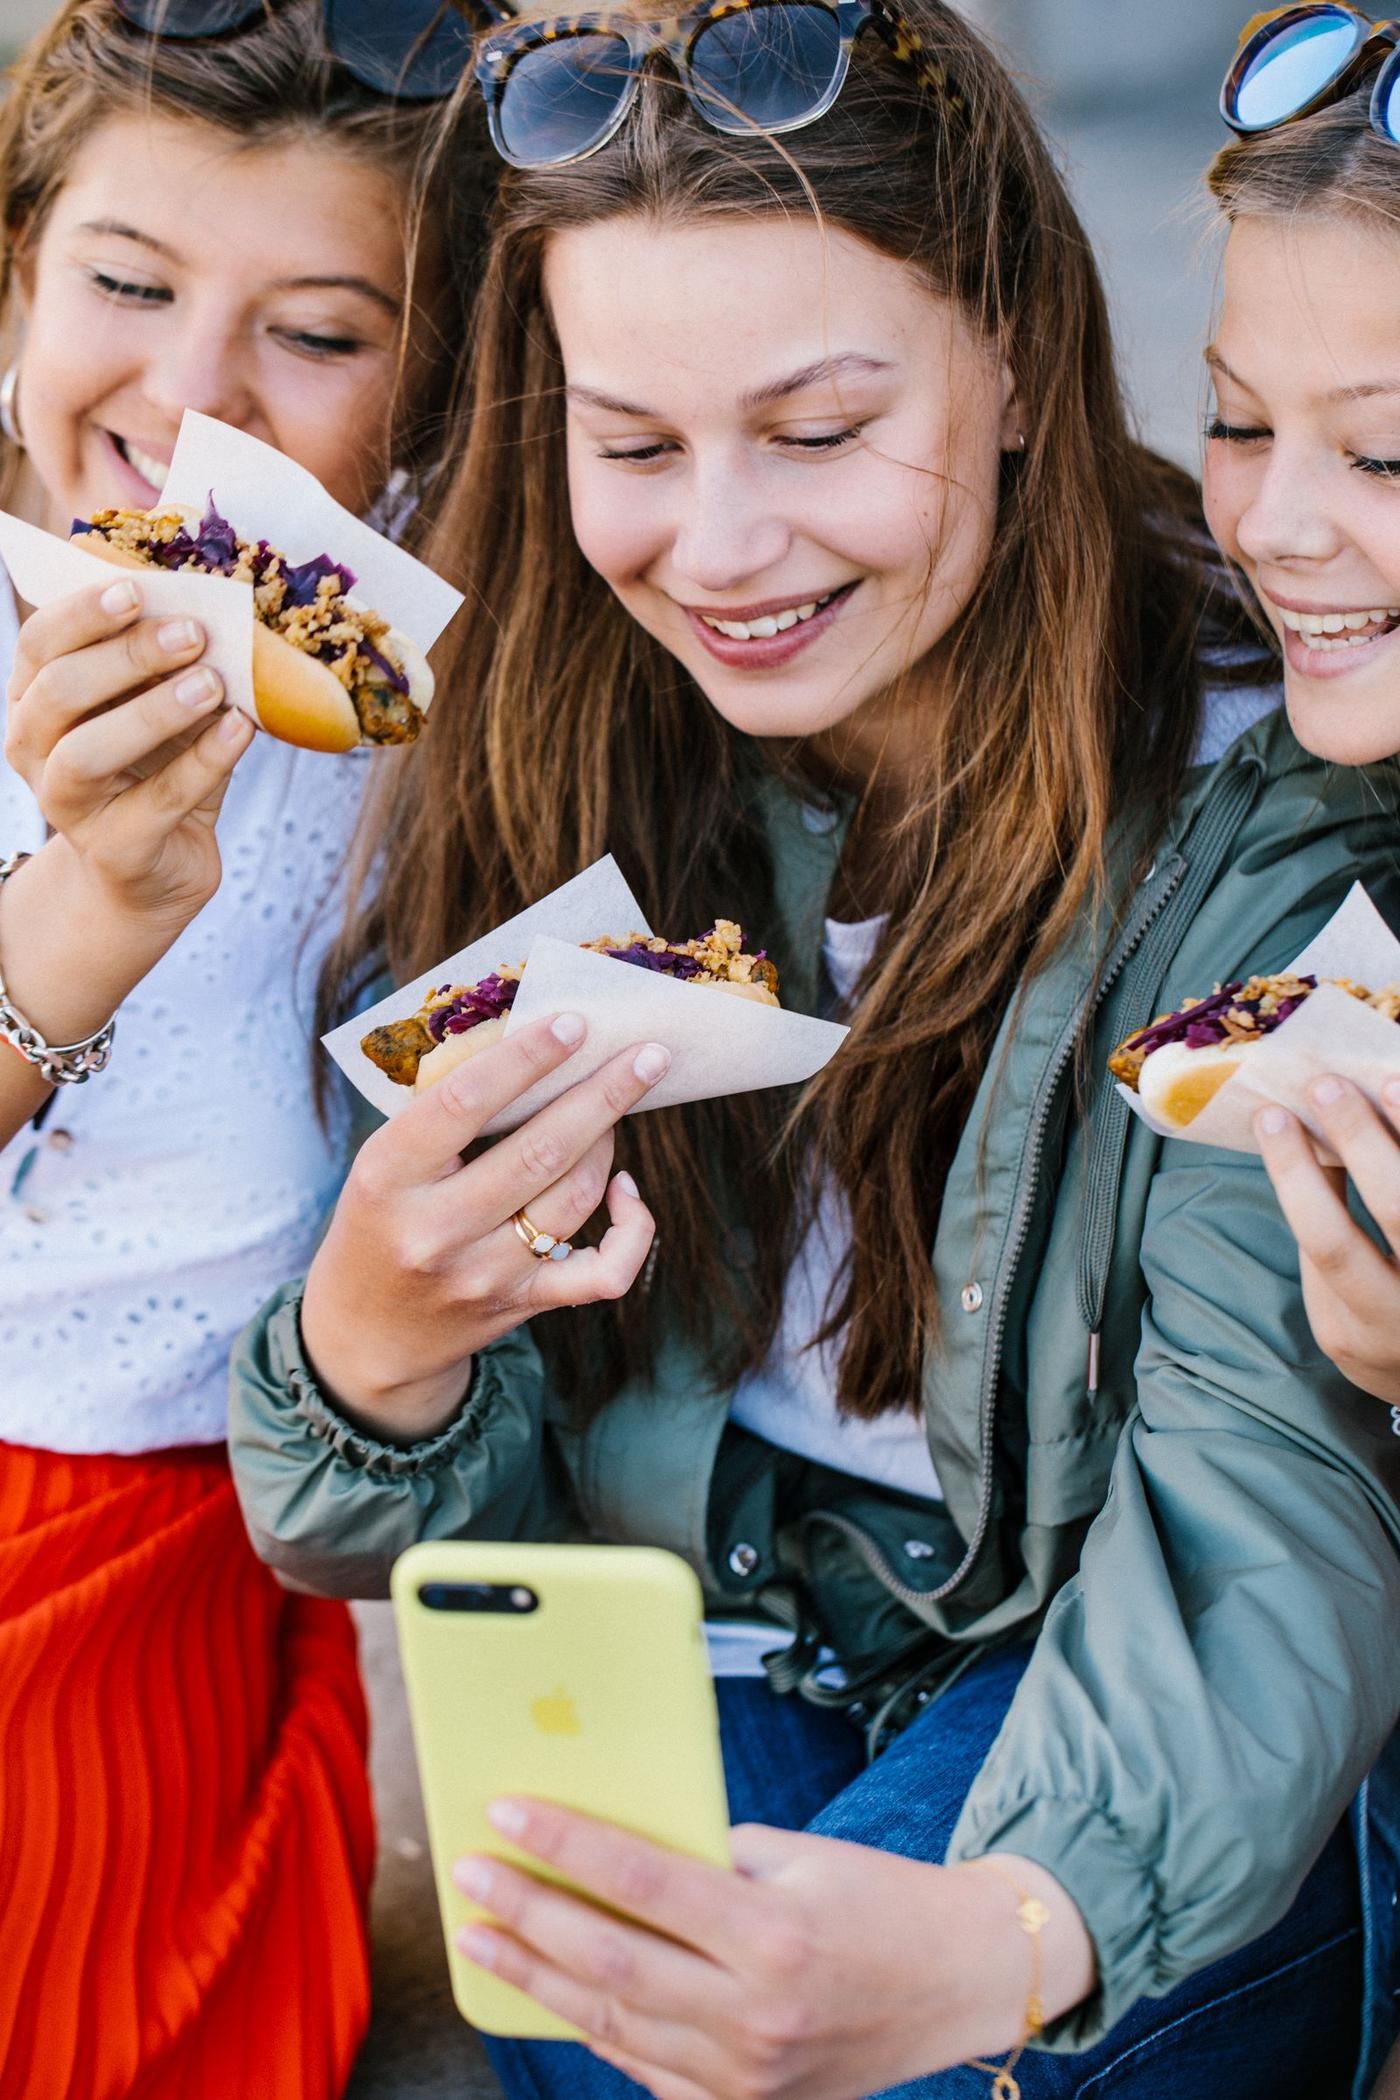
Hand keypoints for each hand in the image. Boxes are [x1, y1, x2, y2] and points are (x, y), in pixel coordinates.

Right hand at [6, 575, 252, 928]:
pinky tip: (241, 729)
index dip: (82, 613)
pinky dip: (204, 760)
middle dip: (127, 656)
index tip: (138, 590)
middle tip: (193, 634)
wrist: (156, 871)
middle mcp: (33, 751)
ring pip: (89, 751)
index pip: (40, 643)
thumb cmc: (153, 772)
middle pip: (59, 691)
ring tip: (213, 684)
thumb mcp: (153, 710)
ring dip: (154, 710)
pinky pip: (158, 801)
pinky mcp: (114, 851)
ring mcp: (65, 806)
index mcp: (34, 702)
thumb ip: (166, 667)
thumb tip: (217, 613)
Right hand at [299, 1015, 667, 1436]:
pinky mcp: (522, 1305)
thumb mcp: (383, 1164)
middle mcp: (435, 1230)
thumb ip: (443, 1115)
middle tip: (649, 1055)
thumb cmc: (380, 1223)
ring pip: (575, 1197)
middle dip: (603, 1096)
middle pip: (540, 1151)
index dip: (528, 1058)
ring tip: (613, 1108)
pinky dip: (633, 1228)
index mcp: (387, 1177)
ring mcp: (483, 1274)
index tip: (575, 1023)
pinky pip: (604, 1272)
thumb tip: (537, 1044)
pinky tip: (626, 1191)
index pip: (465, 1103)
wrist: (367, 1334)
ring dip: (607, 1143)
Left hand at [452, 1801, 1094, 2099]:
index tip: (505, 1812)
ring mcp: (746, 2074)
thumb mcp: (802, 1855)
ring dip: (537, 1978)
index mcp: (772, 1933)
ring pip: (613, 2022)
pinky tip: (549, 1994)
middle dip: (527, 1913)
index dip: (563, 1846)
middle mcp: (754, 2013)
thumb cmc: (883, 1901)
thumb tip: (618, 1847)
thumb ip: (711, 1856)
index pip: (640, 1882)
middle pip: (610, 1960)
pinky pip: (647, 2067)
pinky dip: (593, 2028)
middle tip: (468, 1876)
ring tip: (481, 1939)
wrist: (960, 1980)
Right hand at [1255, 1079, 1399, 1402]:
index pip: (1329, 1242)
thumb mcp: (1336, 1307)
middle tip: (1326, 1084)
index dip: (1297, 1176)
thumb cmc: (1376, 1330)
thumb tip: (1309, 1142)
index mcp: (1366, 1324)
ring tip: (1390, 1080)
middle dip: (1361, 1141)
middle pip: (1398, 1212)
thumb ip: (1323, 1236)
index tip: (1271, 1116)